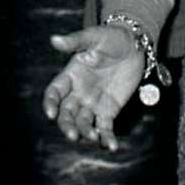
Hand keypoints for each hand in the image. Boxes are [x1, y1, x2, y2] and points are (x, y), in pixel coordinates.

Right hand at [43, 25, 145, 150]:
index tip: (51, 113)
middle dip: (67, 125)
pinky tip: (111, 146)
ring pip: (83, 123)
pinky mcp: (109, 110)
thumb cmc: (110, 38)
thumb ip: (75, 41)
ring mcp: (93, 103)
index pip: (55, 92)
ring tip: (93, 138)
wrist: (134, 45)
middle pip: (66, 113)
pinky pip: (105, 127)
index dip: (50, 103)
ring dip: (86, 132)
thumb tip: (54, 40)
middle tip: (73, 135)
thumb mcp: (93, 37)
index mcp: (70, 75)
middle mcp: (78, 92)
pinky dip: (107, 138)